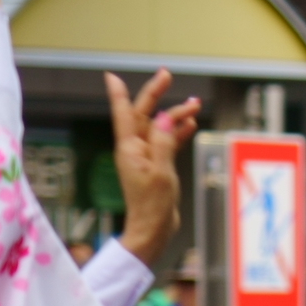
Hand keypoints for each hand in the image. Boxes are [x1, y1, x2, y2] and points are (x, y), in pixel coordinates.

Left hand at [108, 69, 198, 270]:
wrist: (153, 230)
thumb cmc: (153, 206)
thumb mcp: (161, 172)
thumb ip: (163, 142)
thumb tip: (164, 118)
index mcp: (129, 149)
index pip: (124, 114)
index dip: (118, 94)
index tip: (111, 76)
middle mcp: (135, 150)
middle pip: (145, 115)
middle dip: (156, 95)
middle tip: (166, 75)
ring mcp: (146, 157)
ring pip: (160, 128)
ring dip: (175, 116)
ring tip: (195, 103)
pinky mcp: (157, 166)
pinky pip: (167, 142)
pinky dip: (177, 132)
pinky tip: (190, 124)